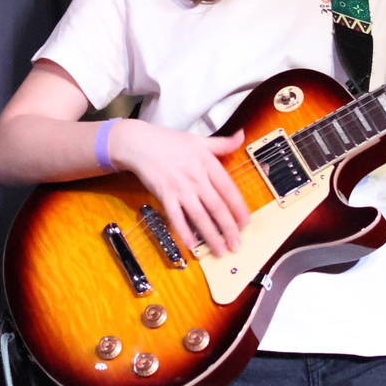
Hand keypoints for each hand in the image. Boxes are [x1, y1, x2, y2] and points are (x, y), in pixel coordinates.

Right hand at [109, 119, 250, 256]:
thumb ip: (222, 143)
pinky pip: (176, 217)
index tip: (246, 223)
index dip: (239, 208)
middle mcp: (197, 178)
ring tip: (220, 251)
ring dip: (210, 236)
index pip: (229, 189)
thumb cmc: (170, 141)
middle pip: (217, 207)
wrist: (140, 143)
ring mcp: (180, 188)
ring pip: (199, 216)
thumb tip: (242, 135)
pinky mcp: (165, 196)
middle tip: (236, 246)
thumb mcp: (199, 140)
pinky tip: (191, 245)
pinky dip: (183, 232)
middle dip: (228, 229)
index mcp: (208, 164)